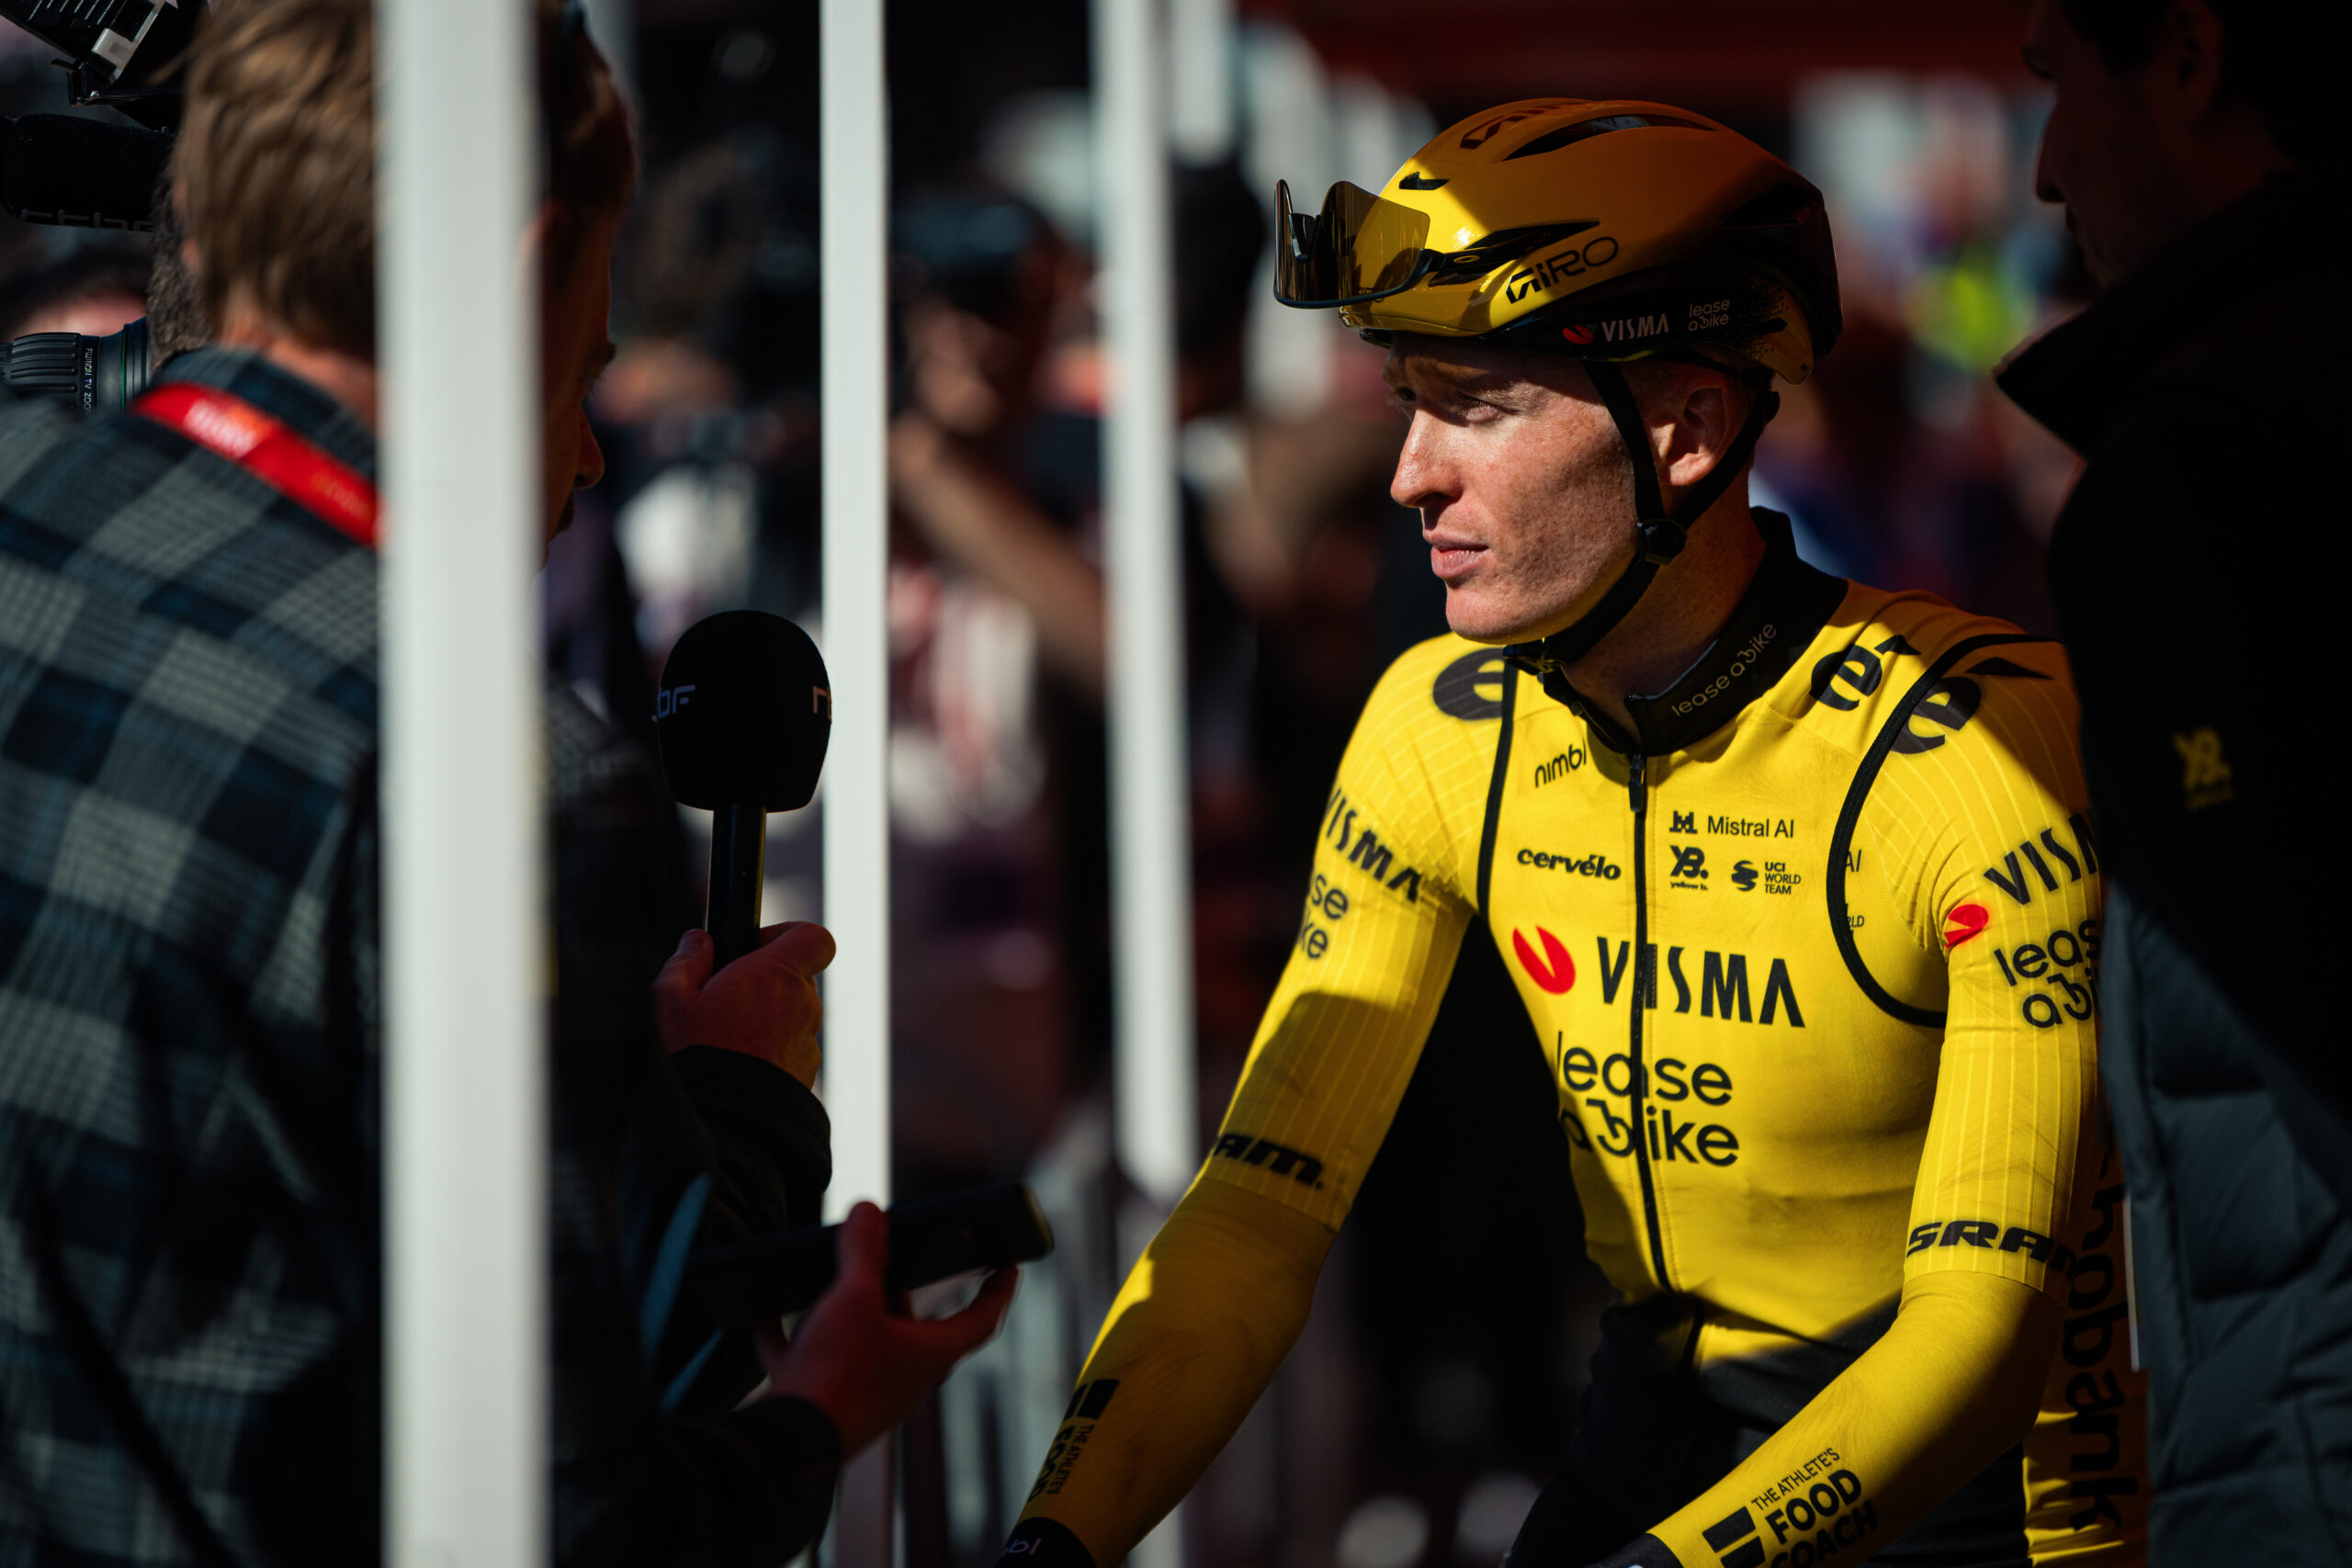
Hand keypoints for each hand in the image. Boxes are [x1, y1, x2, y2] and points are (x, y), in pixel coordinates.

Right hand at [652, 922, 835, 1086]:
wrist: (722, 1124)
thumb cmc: (694, 1056)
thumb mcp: (670, 999)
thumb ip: (687, 960)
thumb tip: (699, 941)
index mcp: (776, 975)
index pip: (814, 937)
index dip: (787, 934)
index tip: (754, 948)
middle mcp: (803, 1005)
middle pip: (797, 976)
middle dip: (766, 980)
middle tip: (725, 997)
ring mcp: (808, 1041)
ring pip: (793, 1015)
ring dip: (767, 1018)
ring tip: (725, 1039)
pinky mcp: (806, 1073)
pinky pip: (791, 1049)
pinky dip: (770, 1050)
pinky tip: (736, 1066)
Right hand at [758, 1201, 1018, 1457]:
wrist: (789, 1443)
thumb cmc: (839, 1374)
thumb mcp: (855, 1298)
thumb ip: (864, 1252)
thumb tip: (869, 1210)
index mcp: (929, 1355)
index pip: (981, 1319)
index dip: (999, 1291)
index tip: (1008, 1268)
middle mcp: (903, 1379)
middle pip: (914, 1328)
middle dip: (899, 1291)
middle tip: (889, 1256)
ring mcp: (863, 1394)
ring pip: (862, 1344)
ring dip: (845, 1313)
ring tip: (826, 1278)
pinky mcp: (822, 1403)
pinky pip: (809, 1362)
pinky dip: (790, 1337)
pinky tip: (764, 1314)